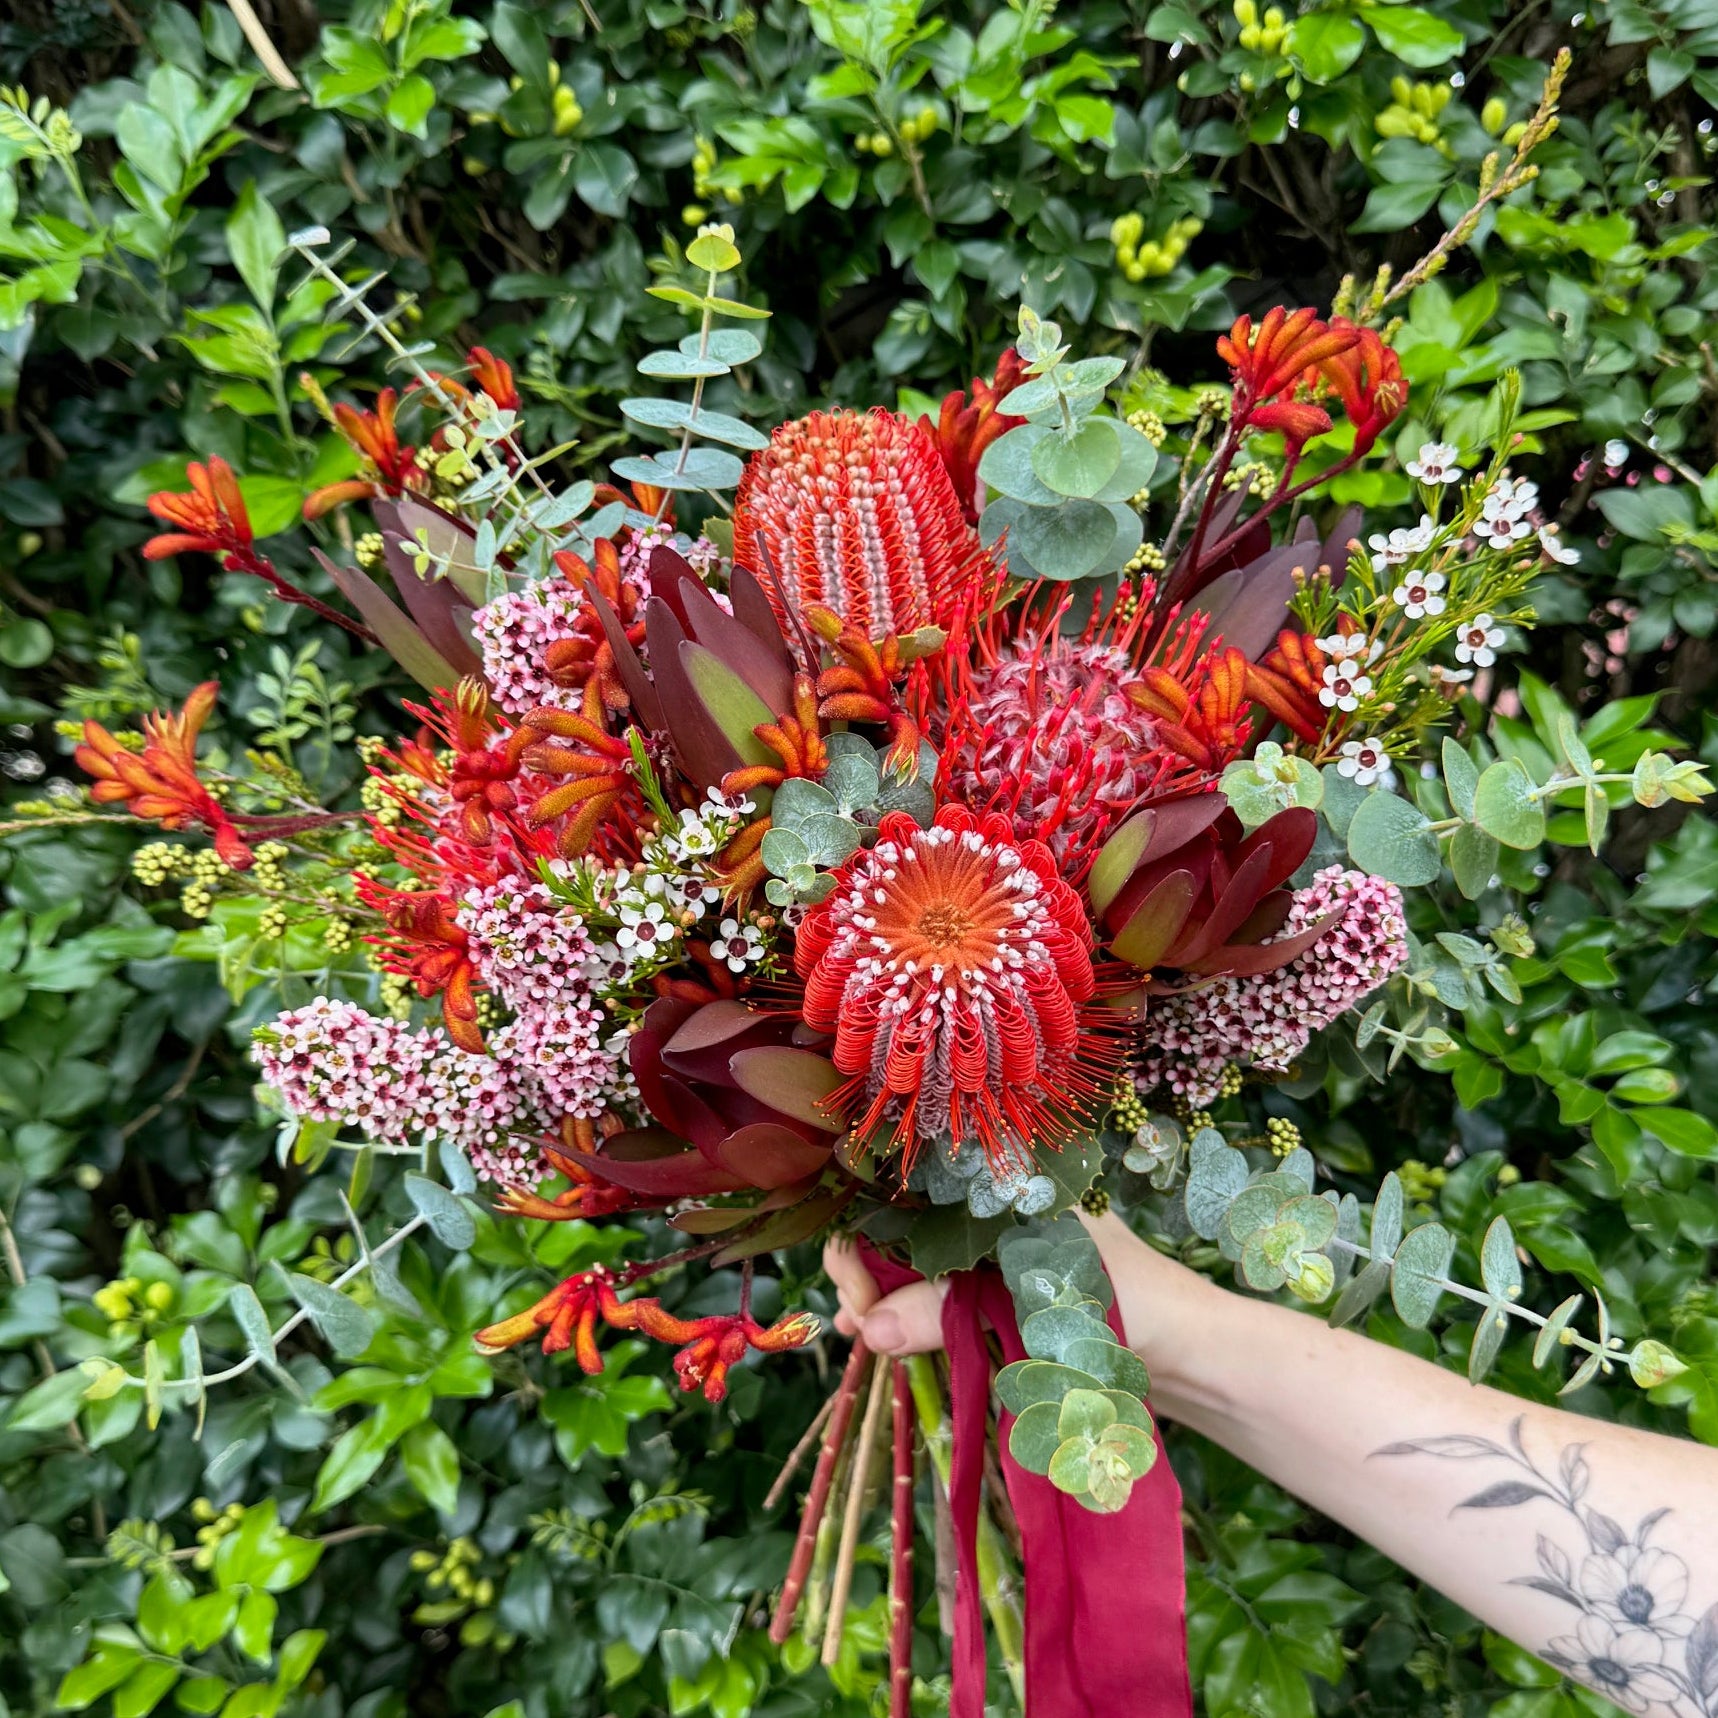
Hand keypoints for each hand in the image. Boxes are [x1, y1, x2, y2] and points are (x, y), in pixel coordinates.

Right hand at [822, 1213, 1226, 1395]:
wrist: (1195, 1354)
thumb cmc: (1126, 1303)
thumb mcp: (1026, 1301)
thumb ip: (945, 1312)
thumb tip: (865, 1329)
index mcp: (999, 1182)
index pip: (903, 1193)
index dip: (865, 1239)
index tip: (858, 1299)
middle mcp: (990, 1209)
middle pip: (899, 1229)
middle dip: (866, 1274)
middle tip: (858, 1330)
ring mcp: (996, 1253)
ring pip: (914, 1267)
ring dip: (882, 1300)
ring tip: (860, 1340)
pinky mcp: (1005, 1294)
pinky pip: (940, 1298)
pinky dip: (910, 1318)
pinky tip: (884, 1341)